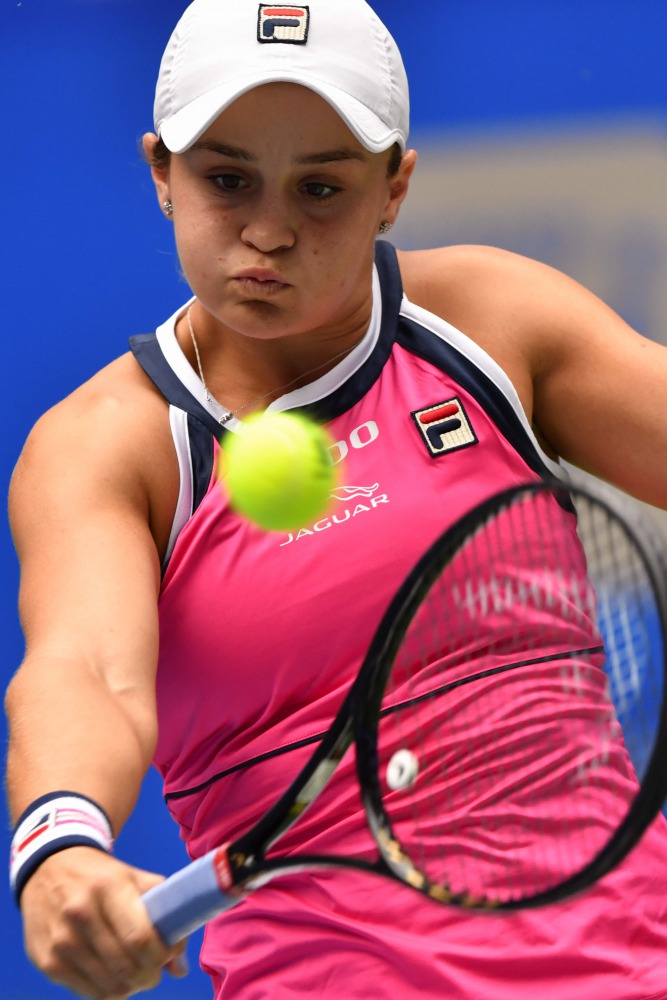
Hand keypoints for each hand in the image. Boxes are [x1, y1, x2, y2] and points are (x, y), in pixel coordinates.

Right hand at [19, 846, 188, 998]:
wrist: (47, 869)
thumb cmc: (100, 876)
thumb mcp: (134, 879)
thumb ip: (164, 916)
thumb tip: (180, 967)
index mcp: (108, 887)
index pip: (140, 938)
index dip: (162, 955)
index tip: (169, 954)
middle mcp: (80, 913)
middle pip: (126, 968)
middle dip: (150, 975)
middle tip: (154, 968)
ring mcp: (61, 940)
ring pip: (109, 987)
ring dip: (130, 986)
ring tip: (135, 971)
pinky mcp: (46, 961)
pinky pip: (88, 993)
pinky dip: (107, 990)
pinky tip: (112, 974)